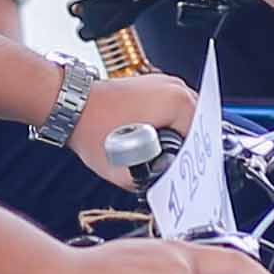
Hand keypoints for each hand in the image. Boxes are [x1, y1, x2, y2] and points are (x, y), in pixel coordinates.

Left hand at [70, 71, 195, 186]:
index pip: (203, 140)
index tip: (186, 175)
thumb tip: (162, 189)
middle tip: (173, 168)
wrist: (70, 103)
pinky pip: (169, 110)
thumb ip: (148, 183)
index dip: (193, 162)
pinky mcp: (151, 86)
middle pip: (197, 127)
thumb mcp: (122, 169)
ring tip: (160, 155)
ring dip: (177, 137)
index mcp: (177, 102)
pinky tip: (151, 140)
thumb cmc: (91, 126)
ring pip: (184, 118)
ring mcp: (163, 83)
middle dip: (186, 149)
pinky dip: (165, 126)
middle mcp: (174, 88)